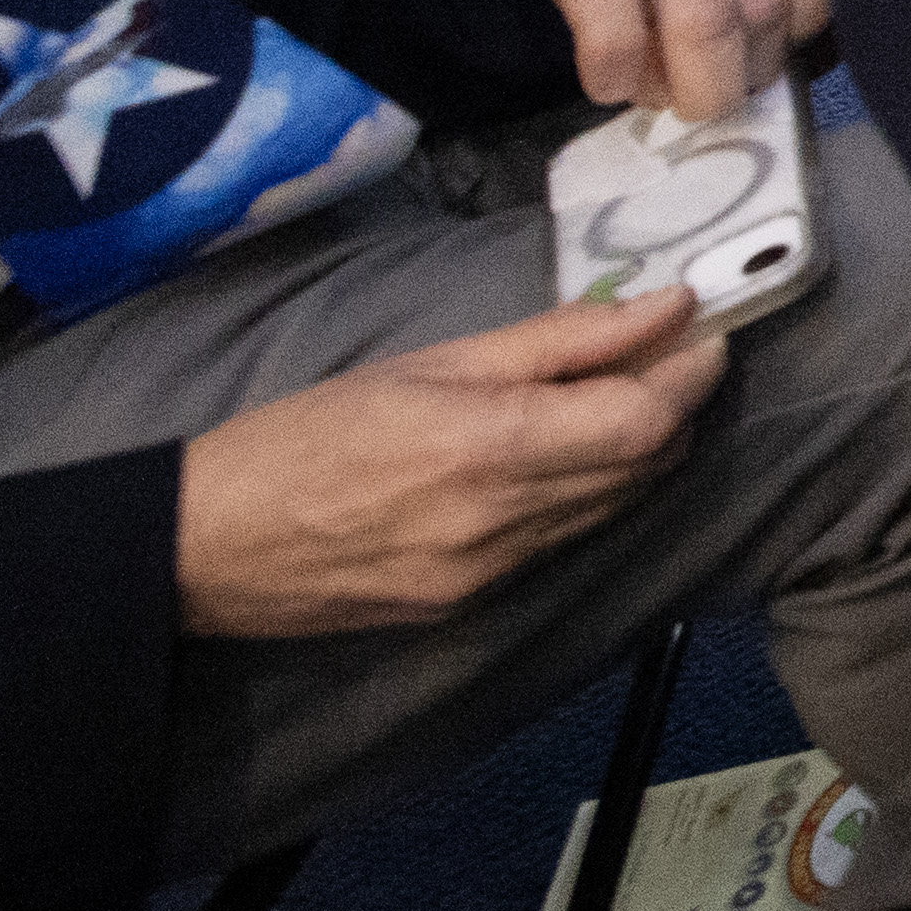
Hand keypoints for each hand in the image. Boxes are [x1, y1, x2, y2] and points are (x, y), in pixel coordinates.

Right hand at [171, 291, 726, 639]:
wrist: (208, 547)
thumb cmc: (307, 434)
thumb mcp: (431, 363)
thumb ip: (559, 339)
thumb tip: (664, 305)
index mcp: (489, 448)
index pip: (644, 423)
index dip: (691, 375)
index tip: (702, 331)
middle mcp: (502, 522)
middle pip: (644, 468)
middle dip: (673, 408)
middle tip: (669, 356)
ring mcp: (491, 574)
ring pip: (611, 508)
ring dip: (635, 453)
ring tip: (617, 399)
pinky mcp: (472, 605)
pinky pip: (561, 541)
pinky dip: (583, 495)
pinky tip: (559, 459)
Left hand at [550, 0, 822, 113]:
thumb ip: (630, 50)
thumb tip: (665, 107)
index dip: (610, 55)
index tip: (620, 86)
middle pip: (701, 25)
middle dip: (711, 89)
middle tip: (709, 99)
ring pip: (764, 19)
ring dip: (760, 60)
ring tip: (747, 48)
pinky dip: (804, 24)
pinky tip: (786, 13)